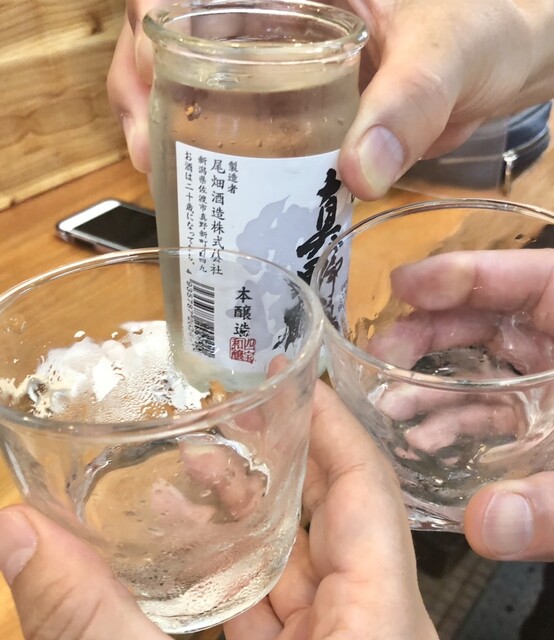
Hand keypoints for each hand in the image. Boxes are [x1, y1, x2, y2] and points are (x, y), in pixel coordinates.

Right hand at [0, 381, 436, 639]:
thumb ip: (93, 621)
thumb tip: (9, 536)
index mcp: (377, 622)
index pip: (367, 486)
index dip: (333, 422)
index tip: (290, 377)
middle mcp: (369, 629)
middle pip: (332, 516)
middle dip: (272, 463)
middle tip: (217, 419)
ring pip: (298, 567)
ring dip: (242, 519)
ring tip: (183, 472)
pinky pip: (276, 613)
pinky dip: (232, 581)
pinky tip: (181, 555)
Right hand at [107, 0, 553, 197]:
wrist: (494, 67)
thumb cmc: (480, 33)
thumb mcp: (446, 56)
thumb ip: (410, 104)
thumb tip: (360, 171)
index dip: (154, 14)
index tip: (148, 67)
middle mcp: (272, 13)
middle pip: (176, 33)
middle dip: (143, 86)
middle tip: (147, 150)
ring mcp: (274, 60)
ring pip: (191, 77)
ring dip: (164, 123)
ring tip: (161, 173)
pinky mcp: (284, 104)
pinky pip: (228, 118)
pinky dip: (205, 150)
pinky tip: (204, 185)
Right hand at [388, 249, 553, 561]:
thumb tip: (484, 527)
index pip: (526, 278)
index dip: (460, 274)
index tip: (404, 284)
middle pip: (484, 320)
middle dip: (426, 336)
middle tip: (381, 360)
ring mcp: (547, 385)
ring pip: (479, 368)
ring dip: (430, 387)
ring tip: (389, 409)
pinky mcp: (539, 421)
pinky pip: (490, 410)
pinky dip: (455, 423)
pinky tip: (424, 442)